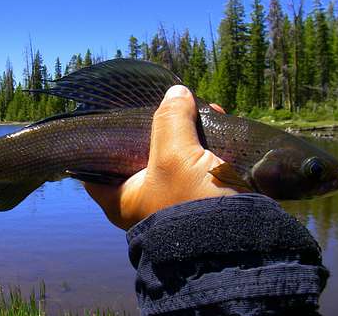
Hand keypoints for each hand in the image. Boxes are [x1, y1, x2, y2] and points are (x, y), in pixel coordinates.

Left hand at [84, 85, 237, 229]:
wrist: (240, 242)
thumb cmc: (193, 204)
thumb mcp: (175, 156)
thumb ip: (170, 120)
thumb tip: (176, 94)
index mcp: (121, 198)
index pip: (97, 164)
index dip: (103, 138)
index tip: (113, 115)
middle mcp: (141, 198)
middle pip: (139, 150)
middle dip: (157, 125)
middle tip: (168, 105)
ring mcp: (170, 196)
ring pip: (170, 152)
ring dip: (185, 130)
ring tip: (199, 109)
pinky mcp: (196, 193)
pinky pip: (192, 160)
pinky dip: (202, 142)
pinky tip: (213, 123)